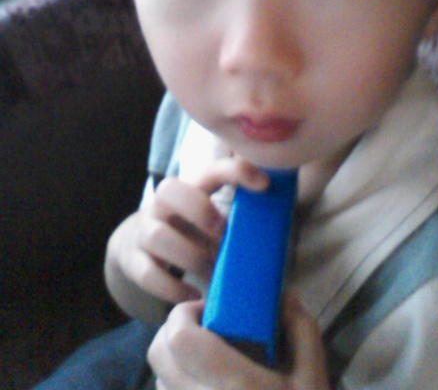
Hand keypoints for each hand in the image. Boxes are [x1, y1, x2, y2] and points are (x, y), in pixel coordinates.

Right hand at [105, 158, 269, 317]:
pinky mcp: (134, 261)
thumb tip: (276, 232)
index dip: (236, 171)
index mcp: (192, 187)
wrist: (142, 246)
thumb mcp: (214, 217)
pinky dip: (173, 288)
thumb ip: (238, 217)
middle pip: (168, 189)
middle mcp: (163, 204)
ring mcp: (144, 230)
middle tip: (223, 233)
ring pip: (156, 236)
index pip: (211, 169)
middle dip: (199, 210)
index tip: (264, 184)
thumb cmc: (193, 230)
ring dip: (190, 257)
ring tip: (212, 272)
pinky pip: (148, 273)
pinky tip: (194, 296)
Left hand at [148, 294, 330, 388]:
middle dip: (175, 332)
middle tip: (206, 328)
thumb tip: (283, 296)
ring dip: (175, 362)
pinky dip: (178, 388)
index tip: (209, 309)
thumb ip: (301, 332)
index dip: (185, 314)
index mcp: (234, 387)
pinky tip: (207, 388)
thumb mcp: (313, 380)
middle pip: (159, 354)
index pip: (179, 338)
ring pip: (159, 381)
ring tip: (207, 362)